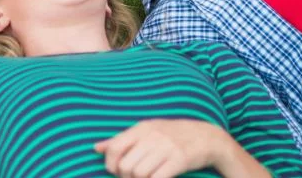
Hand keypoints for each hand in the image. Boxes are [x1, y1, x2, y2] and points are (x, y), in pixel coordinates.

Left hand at [95, 119, 229, 177]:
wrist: (205, 136)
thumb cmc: (171, 135)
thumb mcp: (145, 131)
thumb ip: (120, 140)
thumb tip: (96, 148)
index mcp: (141, 128)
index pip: (115, 147)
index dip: (111, 164)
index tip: (115, 171)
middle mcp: (152, 136)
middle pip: (126, 165)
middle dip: (127, 176)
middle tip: (134, 176)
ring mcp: (166, 147)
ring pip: (140, 174)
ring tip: (147, 177)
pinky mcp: (179, 160)